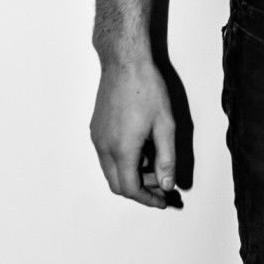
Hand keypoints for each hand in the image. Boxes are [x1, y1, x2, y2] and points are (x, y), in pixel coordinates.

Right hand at [90, 57, 177, 206]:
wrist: (124, 63)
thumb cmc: (147, 89)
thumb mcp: (165, 125)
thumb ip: (166, 159)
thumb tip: (167, 185)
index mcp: (122, 149)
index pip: (130, 189)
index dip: (148, 199)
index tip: (164, 201)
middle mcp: (104, 147)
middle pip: (117, 184)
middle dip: (141, 190)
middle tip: (162, 186)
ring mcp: (97, 138)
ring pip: (111, 171)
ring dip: (132, 175)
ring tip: (155, 164)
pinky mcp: (96, 129)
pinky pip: (107, 156)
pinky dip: (124, 162)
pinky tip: (142, 149)